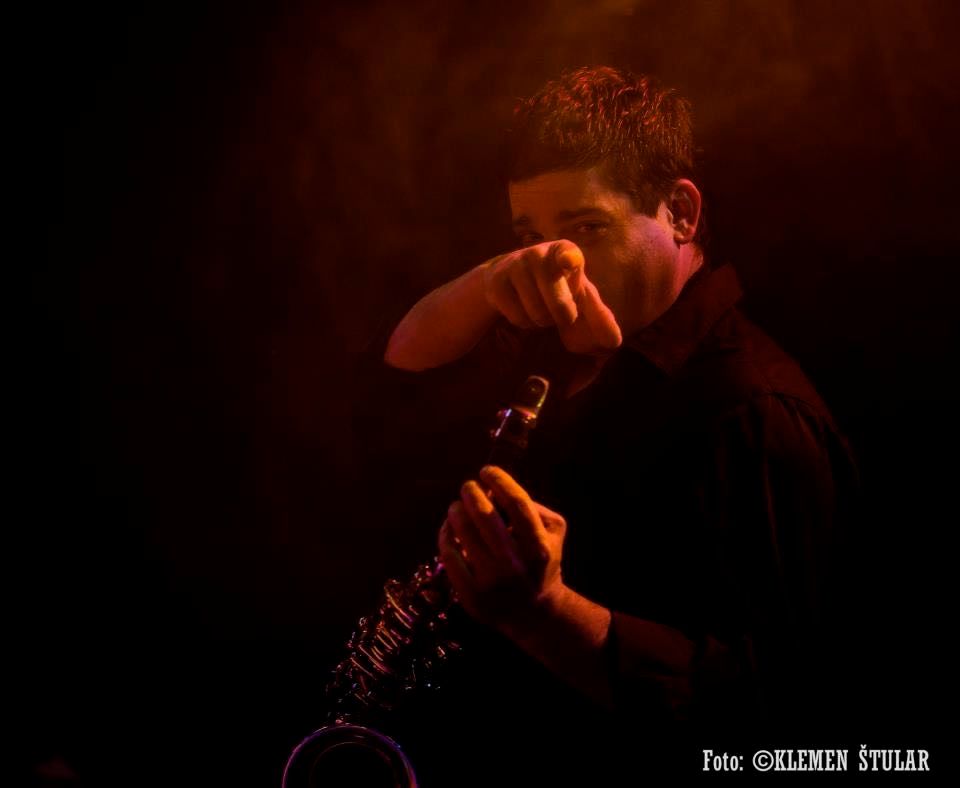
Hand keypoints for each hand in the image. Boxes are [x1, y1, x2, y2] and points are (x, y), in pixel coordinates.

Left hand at [437, 465, 567, 636]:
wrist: (534, 613)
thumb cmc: (541, 563)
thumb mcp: (553, 533)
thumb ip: (534, 507)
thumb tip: (497, 488)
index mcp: (539, 547)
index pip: (517, 503)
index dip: (499, 481)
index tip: (487, 471)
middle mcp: (515, 565)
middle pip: (484, 515)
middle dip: (471, 492)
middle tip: (468, 486)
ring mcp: (491, 582)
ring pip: (462, 533)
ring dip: (455, 511)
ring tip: (457, 506)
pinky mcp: (471, 595)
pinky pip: (448, 555)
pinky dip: (445, 535)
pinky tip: (449, 528)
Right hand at [481, 240, 621, 354]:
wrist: (507, 277)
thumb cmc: (554, 287)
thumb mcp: (579, 297)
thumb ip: (600, 317)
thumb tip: (615, 342)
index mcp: (566, 251)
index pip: (568, 255)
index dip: (569, 261)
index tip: (569, 262)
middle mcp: (539, 253)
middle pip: (560, 306)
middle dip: (563, 317)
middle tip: (561, 312)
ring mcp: (515, 266)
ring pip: (537, 314)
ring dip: (542, 320)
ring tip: (540, 307)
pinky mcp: (496, 282)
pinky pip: (518, 318)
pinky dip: (524, 322)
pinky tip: (522, 308)